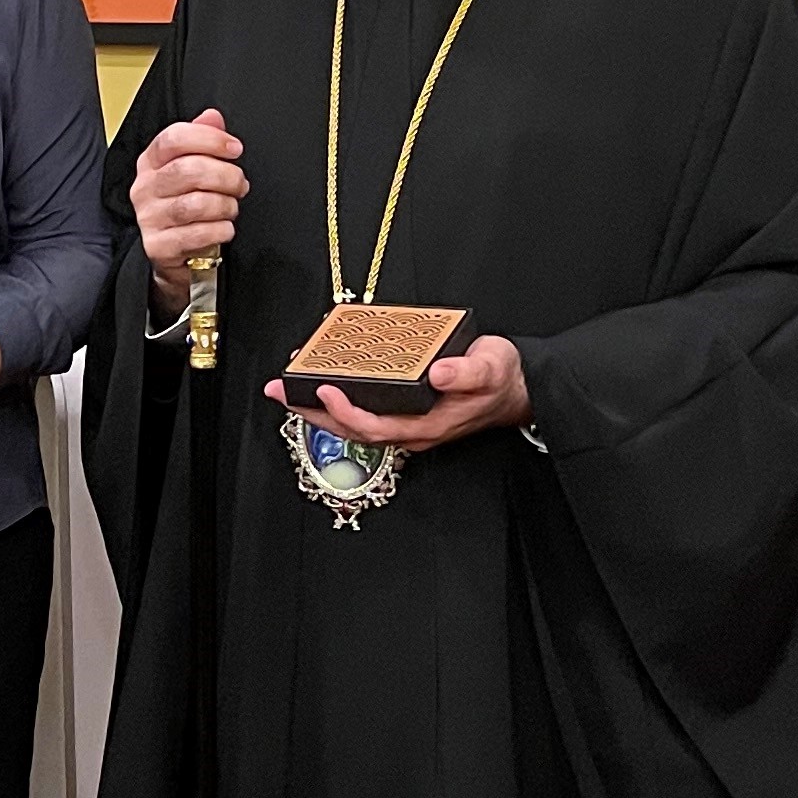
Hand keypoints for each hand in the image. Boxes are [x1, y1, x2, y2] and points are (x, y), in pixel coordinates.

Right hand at [134, 107, 246, 312]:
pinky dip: (220, 230)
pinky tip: (224, 228)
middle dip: (225, 176)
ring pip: (196, 203)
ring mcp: (149, 218)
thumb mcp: (192, 169)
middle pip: (188, 170)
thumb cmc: (187, 207)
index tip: (235, 148)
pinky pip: (198, 234)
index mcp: (150, 162)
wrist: (177, 255)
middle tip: (239, 184)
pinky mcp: (158, 246)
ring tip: (231, 208)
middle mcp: (145, 188)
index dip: (209, 139)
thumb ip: (202, 140)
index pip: (174, 138)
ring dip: (225, 205)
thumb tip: (212, 116)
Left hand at [264, 334, 530, 455]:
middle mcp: (412, 430)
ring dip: (319, 409)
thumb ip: (467, 371)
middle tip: (280, 391)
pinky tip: (324, 386)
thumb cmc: (502, 380)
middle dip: (313, 412)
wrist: (518, 390)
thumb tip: (440, 373)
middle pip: (352, 429)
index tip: (323, 388)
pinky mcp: (405, 413)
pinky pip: (365, 412)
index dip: (345, 410)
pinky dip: (339, 402)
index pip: (376, 425)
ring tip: (288, 390)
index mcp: (427, 424)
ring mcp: (407, 424)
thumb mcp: (491, 367)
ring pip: (354, 424)